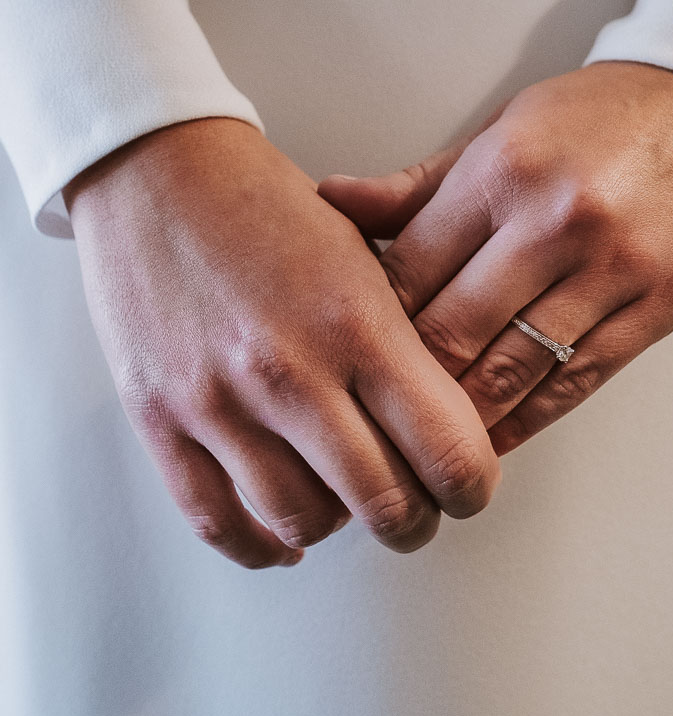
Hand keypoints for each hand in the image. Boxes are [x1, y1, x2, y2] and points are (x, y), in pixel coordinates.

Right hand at [64, 117, 499, 568]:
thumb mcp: (364, 255)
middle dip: (417, 520)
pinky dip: (261, 546)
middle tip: (419, 509)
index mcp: (357, 325)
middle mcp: (291, 372)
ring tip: (349, 506)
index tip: (468, 486)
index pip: (448, 451)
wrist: (156, 169)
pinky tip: (286, 539)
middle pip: (386, 504)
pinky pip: (217, 521)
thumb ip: (407, 342)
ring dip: (341, 527)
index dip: (472, 486)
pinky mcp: (161, 419)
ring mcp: (219, 402)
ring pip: (306, 521)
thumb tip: (444, 423)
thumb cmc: (265, 207)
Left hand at [318, 62, 672, 453]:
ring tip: (424, 442)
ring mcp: (612, 270)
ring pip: (512, 370)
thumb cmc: (598, 118)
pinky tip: (492, 436)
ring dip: (461, 417)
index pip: (410, 269)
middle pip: (452, 330)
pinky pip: (575, 384)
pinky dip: (525, 421)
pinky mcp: (657, 308)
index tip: (350, 351)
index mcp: (503, 172)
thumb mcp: (498, 133)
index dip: (370, 322)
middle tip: (374, 411)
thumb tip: (332, 203)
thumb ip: (416, 187)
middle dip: (406, 380)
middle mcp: (555, 222)